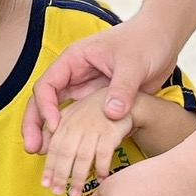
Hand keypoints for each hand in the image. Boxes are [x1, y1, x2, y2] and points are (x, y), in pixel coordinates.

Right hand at [23, 16, 176, 153]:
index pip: (47, 85)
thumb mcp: (133, 63)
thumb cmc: (145, 41)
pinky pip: (79, 121)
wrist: (162, 40)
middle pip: (43, 101)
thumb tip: (111, 114)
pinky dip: (71, 136)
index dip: (46, 107)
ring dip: (49, 134)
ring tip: (42, 155)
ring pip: (58, 113)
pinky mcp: (97, 103)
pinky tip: (70, 154)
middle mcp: (73, 76)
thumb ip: (122, 88)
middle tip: (33, 148)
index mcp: (74, 60)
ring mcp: (84, 90)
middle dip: (34, 125)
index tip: (55, 126)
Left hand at [40, 91, 133, 195]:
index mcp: (65, 121)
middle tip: (57, 191)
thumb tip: (39, 151)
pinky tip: (101, 178)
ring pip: (83, 156)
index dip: (49, 166)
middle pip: (66, 153)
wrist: (120, 100)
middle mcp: (77, 123)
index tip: (46, 183)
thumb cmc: (93, 113)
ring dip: (78, 176)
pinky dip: (101, 167)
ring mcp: (94, 126)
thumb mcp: (71, 117)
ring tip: (75, 191)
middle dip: (60, 174)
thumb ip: (55, 133)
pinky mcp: (111, 130)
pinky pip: (104, 153)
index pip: (54, 147)